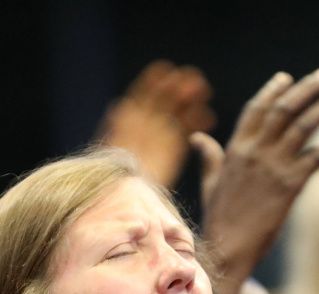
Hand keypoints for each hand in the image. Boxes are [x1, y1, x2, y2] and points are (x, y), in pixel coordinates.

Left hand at [98, 61, 215, 188]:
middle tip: (193, 80)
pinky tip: (208, 118)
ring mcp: (161, 132)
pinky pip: (188, 127)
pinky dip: (199, 120)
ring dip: (192, 96)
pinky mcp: (174, 148)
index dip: (155, 80)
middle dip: (179, 85)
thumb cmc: (111, 172)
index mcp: (128, 114)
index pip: (144, 90)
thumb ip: (117, 124)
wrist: (122, 196)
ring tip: (204, 90)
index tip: (166, 71)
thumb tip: (121, 105)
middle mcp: (146, 120)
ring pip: (179, 107)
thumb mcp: (110, 145)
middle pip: (165, 95)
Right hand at [192, 69, 318, 293]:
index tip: (287, 77)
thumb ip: (210, 156)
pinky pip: (317, 158)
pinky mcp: (291, 184)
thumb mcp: (211, 182)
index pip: (257, 109)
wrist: (228, 248)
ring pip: (303, 126)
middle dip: (307, 89)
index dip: (273, 91)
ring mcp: (274, 166)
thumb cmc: (219, 219)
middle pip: (284, 109)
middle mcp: (255, 151)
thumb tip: (198, 137)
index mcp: (236, 148)